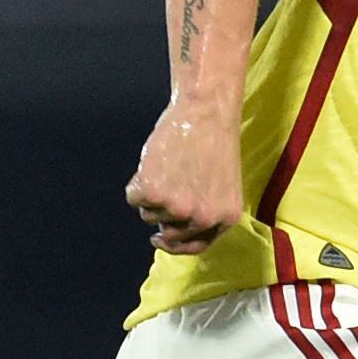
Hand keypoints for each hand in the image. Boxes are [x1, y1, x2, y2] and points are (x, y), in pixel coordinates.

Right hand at [124, 102, 243, 253]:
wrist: (206, 112)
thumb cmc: (214, 143)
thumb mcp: (223, 186)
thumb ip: (205, 211)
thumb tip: (170, 232)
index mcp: (225, 219)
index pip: (196, 246)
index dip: (176, 245)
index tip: (159, 239)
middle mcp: (202, 219)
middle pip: (168, 233)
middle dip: (162, 215)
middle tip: (164, 189)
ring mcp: (176, 208)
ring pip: (148, 214)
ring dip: (151, 195)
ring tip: (167, 167)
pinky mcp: (152, 192)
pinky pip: (133, 198)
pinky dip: (136, 182)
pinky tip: (152, 163)